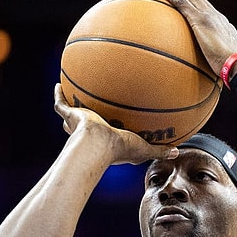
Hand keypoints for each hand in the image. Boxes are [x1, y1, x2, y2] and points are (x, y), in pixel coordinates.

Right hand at [53, 84, 177, 164]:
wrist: (97, 143)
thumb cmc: (119, 149)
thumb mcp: (144, 149)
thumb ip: (160, 150)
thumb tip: (178, 152)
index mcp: (106, 141)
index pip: (108, 136)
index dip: (111, 133)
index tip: (117, 128)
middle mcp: (90, 132)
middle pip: (87, 126)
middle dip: (86, 119)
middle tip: (91, 110)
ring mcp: (78, 124)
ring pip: (71, 115)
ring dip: (71, 107)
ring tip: (71, 94)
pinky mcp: (71, 116)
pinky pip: (61, 103)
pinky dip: (59, 94)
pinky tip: (59, 84)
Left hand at [156, 0, 236, 75]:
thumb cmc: (233, 72)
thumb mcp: (223, 66)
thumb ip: (215, 67)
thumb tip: (208, 79)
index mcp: (224, 26)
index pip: (209, 11)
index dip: (197, 5)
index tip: (187, 5)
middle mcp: (217, 17)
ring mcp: (209, 16)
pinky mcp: (200, 20)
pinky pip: (181, 3)